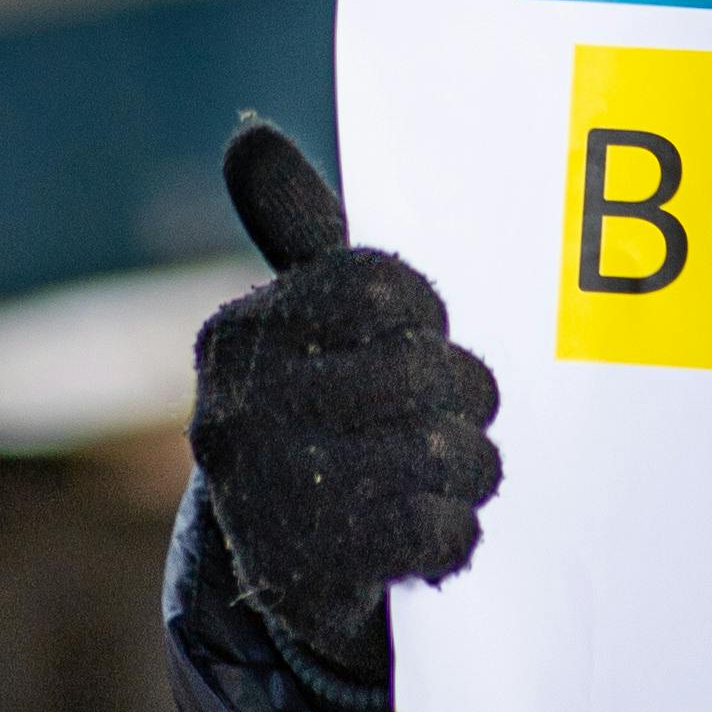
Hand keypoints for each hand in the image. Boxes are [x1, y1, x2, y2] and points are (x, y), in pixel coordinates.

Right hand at [190, 120, 502, 684]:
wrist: (290, 567)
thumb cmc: (323, 408)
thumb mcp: (307, 317)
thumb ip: (299, 231)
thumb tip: (250, 136)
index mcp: (241, 335)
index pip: (381, 287)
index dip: (428, 312)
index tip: (425, 332)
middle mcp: (239, 411)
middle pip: (422, 372)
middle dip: (465, 395)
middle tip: (462, 412)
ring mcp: (270, 498)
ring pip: (439, 454)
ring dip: (472, 468)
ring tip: (457, 471)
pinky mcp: (310, 575)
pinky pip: (434, 532)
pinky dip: (454, 532)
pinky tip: (435, 530)